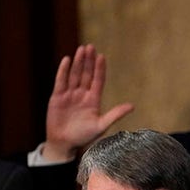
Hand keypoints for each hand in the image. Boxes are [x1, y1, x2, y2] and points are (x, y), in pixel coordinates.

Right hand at [44, 44, 133, 161]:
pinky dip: (63, 71)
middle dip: (89, 61)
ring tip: (81, 49)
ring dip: (78, 62)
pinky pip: (61, 81)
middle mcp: (82, 94)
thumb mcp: (102, 125)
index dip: (100, 69)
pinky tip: (67, 60)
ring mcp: (70, 95)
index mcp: (94, 100)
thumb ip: (115, 114)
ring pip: (75, 75)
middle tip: (91, 47)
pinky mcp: (57, 97)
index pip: (98, 81)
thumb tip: (132, 106)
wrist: (65, 143)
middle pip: (86, 74)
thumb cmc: (84, 136)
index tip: (102, 57)